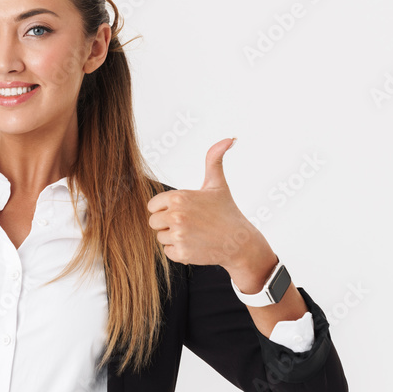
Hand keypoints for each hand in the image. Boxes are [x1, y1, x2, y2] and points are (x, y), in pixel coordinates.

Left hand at [147, 138, 266, 269]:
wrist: (240, 242)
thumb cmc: (227, 212)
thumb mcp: (217, 184)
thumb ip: (214, 159)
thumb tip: (229, 138)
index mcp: (179, 197)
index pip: (152, 206)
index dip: (165, 208)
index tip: (182, 210)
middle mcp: (176, 216)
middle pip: (153, 222)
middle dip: (167, 223)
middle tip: (189, 223)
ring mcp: (178, 236)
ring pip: (160, 237)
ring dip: (173, 237)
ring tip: (194, 233)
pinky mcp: (181, 253)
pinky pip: (167, 251)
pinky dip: (179, 251)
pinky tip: (195, 245)